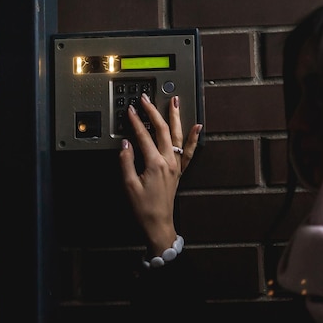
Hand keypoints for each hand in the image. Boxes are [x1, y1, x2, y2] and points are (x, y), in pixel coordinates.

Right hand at [119, 94, 202, 255]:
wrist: (158, 224)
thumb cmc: (144, 208)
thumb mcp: (129, 185)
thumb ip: (126, 162)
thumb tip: (125, 144)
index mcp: (155, 163)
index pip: (143, 135)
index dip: (135, 121)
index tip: (130, 110)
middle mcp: (169, 162)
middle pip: (162, 130)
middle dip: (153, 112)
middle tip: (147, 99)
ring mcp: (176, 166)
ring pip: (178, 135)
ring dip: (175, 117)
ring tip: (174, 102)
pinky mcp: (179, 171)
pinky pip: (189, 151)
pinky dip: (194, 138)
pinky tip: (197, 127)